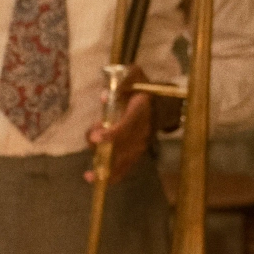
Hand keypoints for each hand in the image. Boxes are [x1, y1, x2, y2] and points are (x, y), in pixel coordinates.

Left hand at [84, 65, 154, 185]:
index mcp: (141, 110)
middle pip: (124, 145)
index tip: (98, 136)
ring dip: (104, 164)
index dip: (114, 132)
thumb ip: (124, 79)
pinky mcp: (137, 153)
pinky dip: (111, 176)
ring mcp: (141, 144)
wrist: (163, 105)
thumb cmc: (143, 88)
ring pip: (123, 159)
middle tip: (91, 140)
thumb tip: (104, 96)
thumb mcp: (135, 74)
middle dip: (105, 148)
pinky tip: (93, 179)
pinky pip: (125, 167)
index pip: (128, 123)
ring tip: (90, 166)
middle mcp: (143, 130)